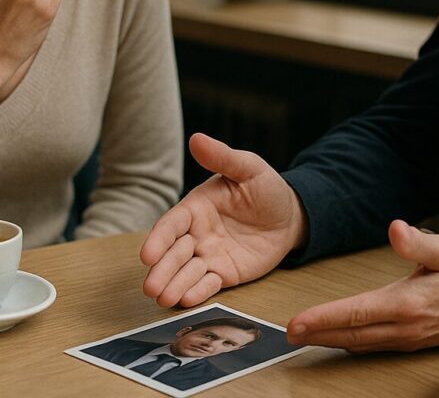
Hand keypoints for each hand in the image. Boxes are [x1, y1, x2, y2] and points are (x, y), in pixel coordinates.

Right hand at [140, 133, 307, 307]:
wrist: (290, 216)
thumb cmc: (266, 188)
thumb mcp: (248, 168)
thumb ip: (222, 158)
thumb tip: (196, 138)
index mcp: (196, 207)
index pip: (171, 224)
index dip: (158, 239)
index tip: (147, 255)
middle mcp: (197, 233)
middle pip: (174, 253)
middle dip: (161, 270)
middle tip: (151, 287)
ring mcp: (209, 255)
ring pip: (186, 272)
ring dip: (173, 285)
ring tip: (164, 299)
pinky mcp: (224, 273)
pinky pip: (208, 284)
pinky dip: (197, 292)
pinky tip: (186, 300)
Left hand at [286, 220, 438, 351]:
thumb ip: (418, 242)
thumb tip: (396, 229)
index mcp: (408, 303)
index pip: (357, 312)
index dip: (324, 318)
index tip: (297, 322)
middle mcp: (403, 327)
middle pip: (351, 334)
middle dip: (317, 334)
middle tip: (288, 333)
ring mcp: (405, 338)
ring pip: (359, 343)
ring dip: (330, 340)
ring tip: (304, 335)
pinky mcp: (408, 342)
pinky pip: (371, 345)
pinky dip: (349, 341)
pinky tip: (338, 337)